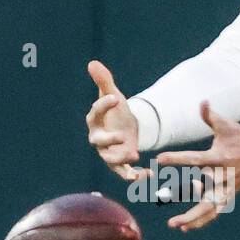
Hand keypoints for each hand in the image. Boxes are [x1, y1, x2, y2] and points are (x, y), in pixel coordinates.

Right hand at [86, 60, 141, 180]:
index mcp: (95, 120)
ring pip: (111, 160)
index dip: (103, 105)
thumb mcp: (112, 94)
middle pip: (99, 141)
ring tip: (135, 155)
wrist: (125, 126)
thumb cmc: (116, 110)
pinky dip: (134, 176)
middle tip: (122, 137)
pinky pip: (124, 174)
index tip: (116, 97)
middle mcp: (98, 139)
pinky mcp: (120, 164)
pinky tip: (147, 175)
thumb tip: (92, 62)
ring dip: (121, 160)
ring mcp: (108, 153)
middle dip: (109, 140)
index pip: (95, 112)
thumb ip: (104, 80)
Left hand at [156, 101, 239, 231]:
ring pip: (208, 208)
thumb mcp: (227, 125)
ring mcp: (225, 189)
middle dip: (180, 194)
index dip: (176, 159)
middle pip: (200, 191)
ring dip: (192, 218)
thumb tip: (203, 102)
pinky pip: (214, 212)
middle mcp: (220, 176)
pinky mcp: (228, 197)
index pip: (194, 159)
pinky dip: (201, 221)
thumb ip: (211, 116)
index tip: (159, 159)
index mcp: (218, 158)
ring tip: (174, 225)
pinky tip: (185, 228)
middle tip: (161, 199)